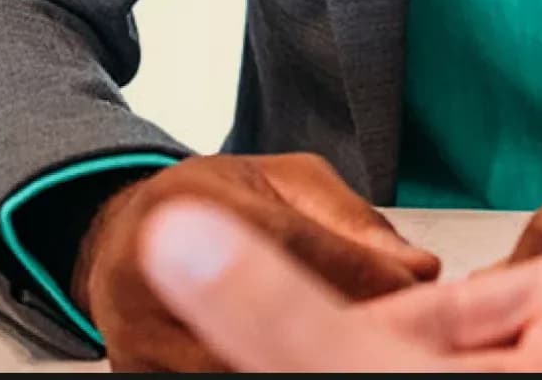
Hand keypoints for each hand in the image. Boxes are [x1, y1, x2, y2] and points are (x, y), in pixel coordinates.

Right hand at [74, 151, 441, 370]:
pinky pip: (228, 373)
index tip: (412, 283)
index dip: (361, 268)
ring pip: (245, 360)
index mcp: (183, 206)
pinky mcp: (143, 379)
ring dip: (308, 354)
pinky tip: (308, 354)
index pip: (290, 243)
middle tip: (395, 325)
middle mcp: (146, 278)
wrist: (125, 244)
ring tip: (356, 345)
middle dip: (341, 322)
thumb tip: (416, 268)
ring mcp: (141, 343)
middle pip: (264, 320)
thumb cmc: (211, 205)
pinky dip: (274, 363)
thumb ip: (349, 221)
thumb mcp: (283, 183)